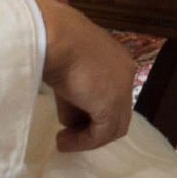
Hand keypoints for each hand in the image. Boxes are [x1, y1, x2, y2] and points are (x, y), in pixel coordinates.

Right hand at [35, 0, 136, 151]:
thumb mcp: (66, 67)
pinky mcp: (110, 104)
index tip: (70, 118)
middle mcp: (125, 73)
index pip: (112, 93)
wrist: (51, 35)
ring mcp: (121, 89)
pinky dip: (82, 142)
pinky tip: (63, 142)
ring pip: (112, 126)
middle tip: (68, 133)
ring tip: (63, 141)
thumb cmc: (52, 41)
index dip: (91, 110)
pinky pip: (100, 134)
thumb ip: (73, 91)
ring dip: (86, 138)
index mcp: (116, 59)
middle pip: (115, 111)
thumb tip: (69, 117)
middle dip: (91, 125)